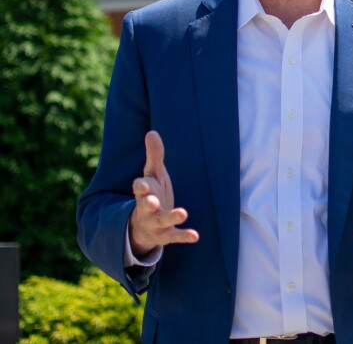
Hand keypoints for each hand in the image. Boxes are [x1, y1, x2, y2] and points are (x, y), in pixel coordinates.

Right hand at [129, 131, 198, 256]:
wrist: (142, 227)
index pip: (139, 188)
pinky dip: (185, 236)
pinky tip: (196, 236)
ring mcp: (156, 223)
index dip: (140, 186)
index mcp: (144, 192)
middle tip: (152, 202)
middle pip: (146, 205)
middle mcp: (147, 208)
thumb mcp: (153, 175)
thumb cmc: (151, 193)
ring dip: (172, 217)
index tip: (140, 185)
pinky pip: (175, 236)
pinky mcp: (166, 235)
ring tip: (182, 213)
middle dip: (148, 203)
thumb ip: (154, 156)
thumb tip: (152, 132)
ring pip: (162, 221)